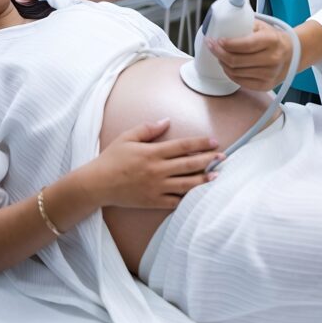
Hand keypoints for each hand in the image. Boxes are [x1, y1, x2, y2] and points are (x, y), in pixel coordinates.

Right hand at [92, 119, 223, 208]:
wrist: (98, 184)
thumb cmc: (112, 158)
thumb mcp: (128, 137)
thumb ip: (148, 129)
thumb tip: (166, 121)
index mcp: (152, 152)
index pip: (182, 146)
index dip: (200, 144)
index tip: (213, 142)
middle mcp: (157, 170)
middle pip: (189, 164)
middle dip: (208, 160)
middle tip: (223, 157)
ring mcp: (156, 187)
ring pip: (186, 184)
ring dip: (203, 179)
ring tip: (217, 175)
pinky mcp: (153, 201)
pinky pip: (175, 201)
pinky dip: (188, 198)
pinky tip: (198, 195)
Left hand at [206, 18, 294, 91]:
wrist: (294, 54)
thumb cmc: (275, 39)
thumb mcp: (262, 26)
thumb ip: (244, 25)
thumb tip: (223, 26)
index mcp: (271, 41)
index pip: (244, 45)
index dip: (227, 44)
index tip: (217, 40)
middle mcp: (272, 59)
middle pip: (236, 60)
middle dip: (219, 53)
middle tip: (211, 46)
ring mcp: (269, 74)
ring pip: (236, 72)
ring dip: (223, 63)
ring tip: (219, 55)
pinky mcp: (265, 85)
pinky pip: (241, 82)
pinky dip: (230, 74)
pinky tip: (227, 66)